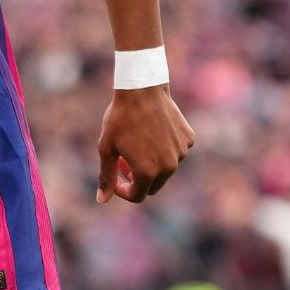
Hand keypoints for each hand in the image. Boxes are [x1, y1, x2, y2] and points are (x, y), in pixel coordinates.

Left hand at [95, 85, 193, 203]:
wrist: (142, 89)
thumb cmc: (120, 119)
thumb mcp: (106, 149)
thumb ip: (106, 177)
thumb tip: (101, 200)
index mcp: (148, 172)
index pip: (137, 196)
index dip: (123, 190)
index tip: (115, 178)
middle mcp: (169, 166)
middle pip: (152, 185)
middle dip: (137, 178)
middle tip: (123, 161)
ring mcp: (181, 152)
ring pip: (165, 169)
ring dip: (151, 164)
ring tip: (136, 145)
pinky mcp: (188, 139)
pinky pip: (176, 151)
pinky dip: (165, 148)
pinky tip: (152, 132)